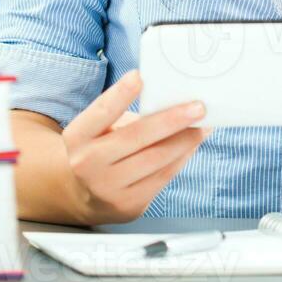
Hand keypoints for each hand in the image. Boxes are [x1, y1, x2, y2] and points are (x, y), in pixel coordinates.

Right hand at [61, 69, 210, 222]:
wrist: (83, 193)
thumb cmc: (100, 147)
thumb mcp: (100, 129)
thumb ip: (125, 114)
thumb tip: (171, 100)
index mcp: (78, 136)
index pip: (102, 111)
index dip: (120, 94)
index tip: (140, 76)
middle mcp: (88, 163)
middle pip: (136, 137)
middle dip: (172, 120)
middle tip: (198, 107)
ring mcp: (108, 187)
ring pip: (155, 159)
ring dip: (185, 140)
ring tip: (203, 126)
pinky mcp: (128, 205)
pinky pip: (162, 177)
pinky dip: (181, 158)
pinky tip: (192, 145)